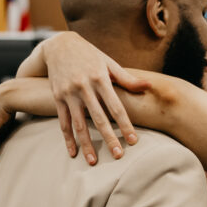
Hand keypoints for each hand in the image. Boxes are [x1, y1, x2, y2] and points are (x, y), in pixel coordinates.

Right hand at [43, 31, 149, 164]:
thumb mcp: (108, 62)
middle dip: (109, 138)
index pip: (116, 107)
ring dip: (86, 144)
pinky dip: (68, 139)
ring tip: (93, 162)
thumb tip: (148, 86)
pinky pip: (63, 122)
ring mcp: (69, 94)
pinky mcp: (58, 98)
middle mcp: (84, 87)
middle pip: (99, 118)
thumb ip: (126, 78)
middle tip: (118, 156)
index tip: (134, 141)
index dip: (125, 124)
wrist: (58, 45)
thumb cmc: (89, 55)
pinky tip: (73, 153)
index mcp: (100, 78)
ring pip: (78, 124)